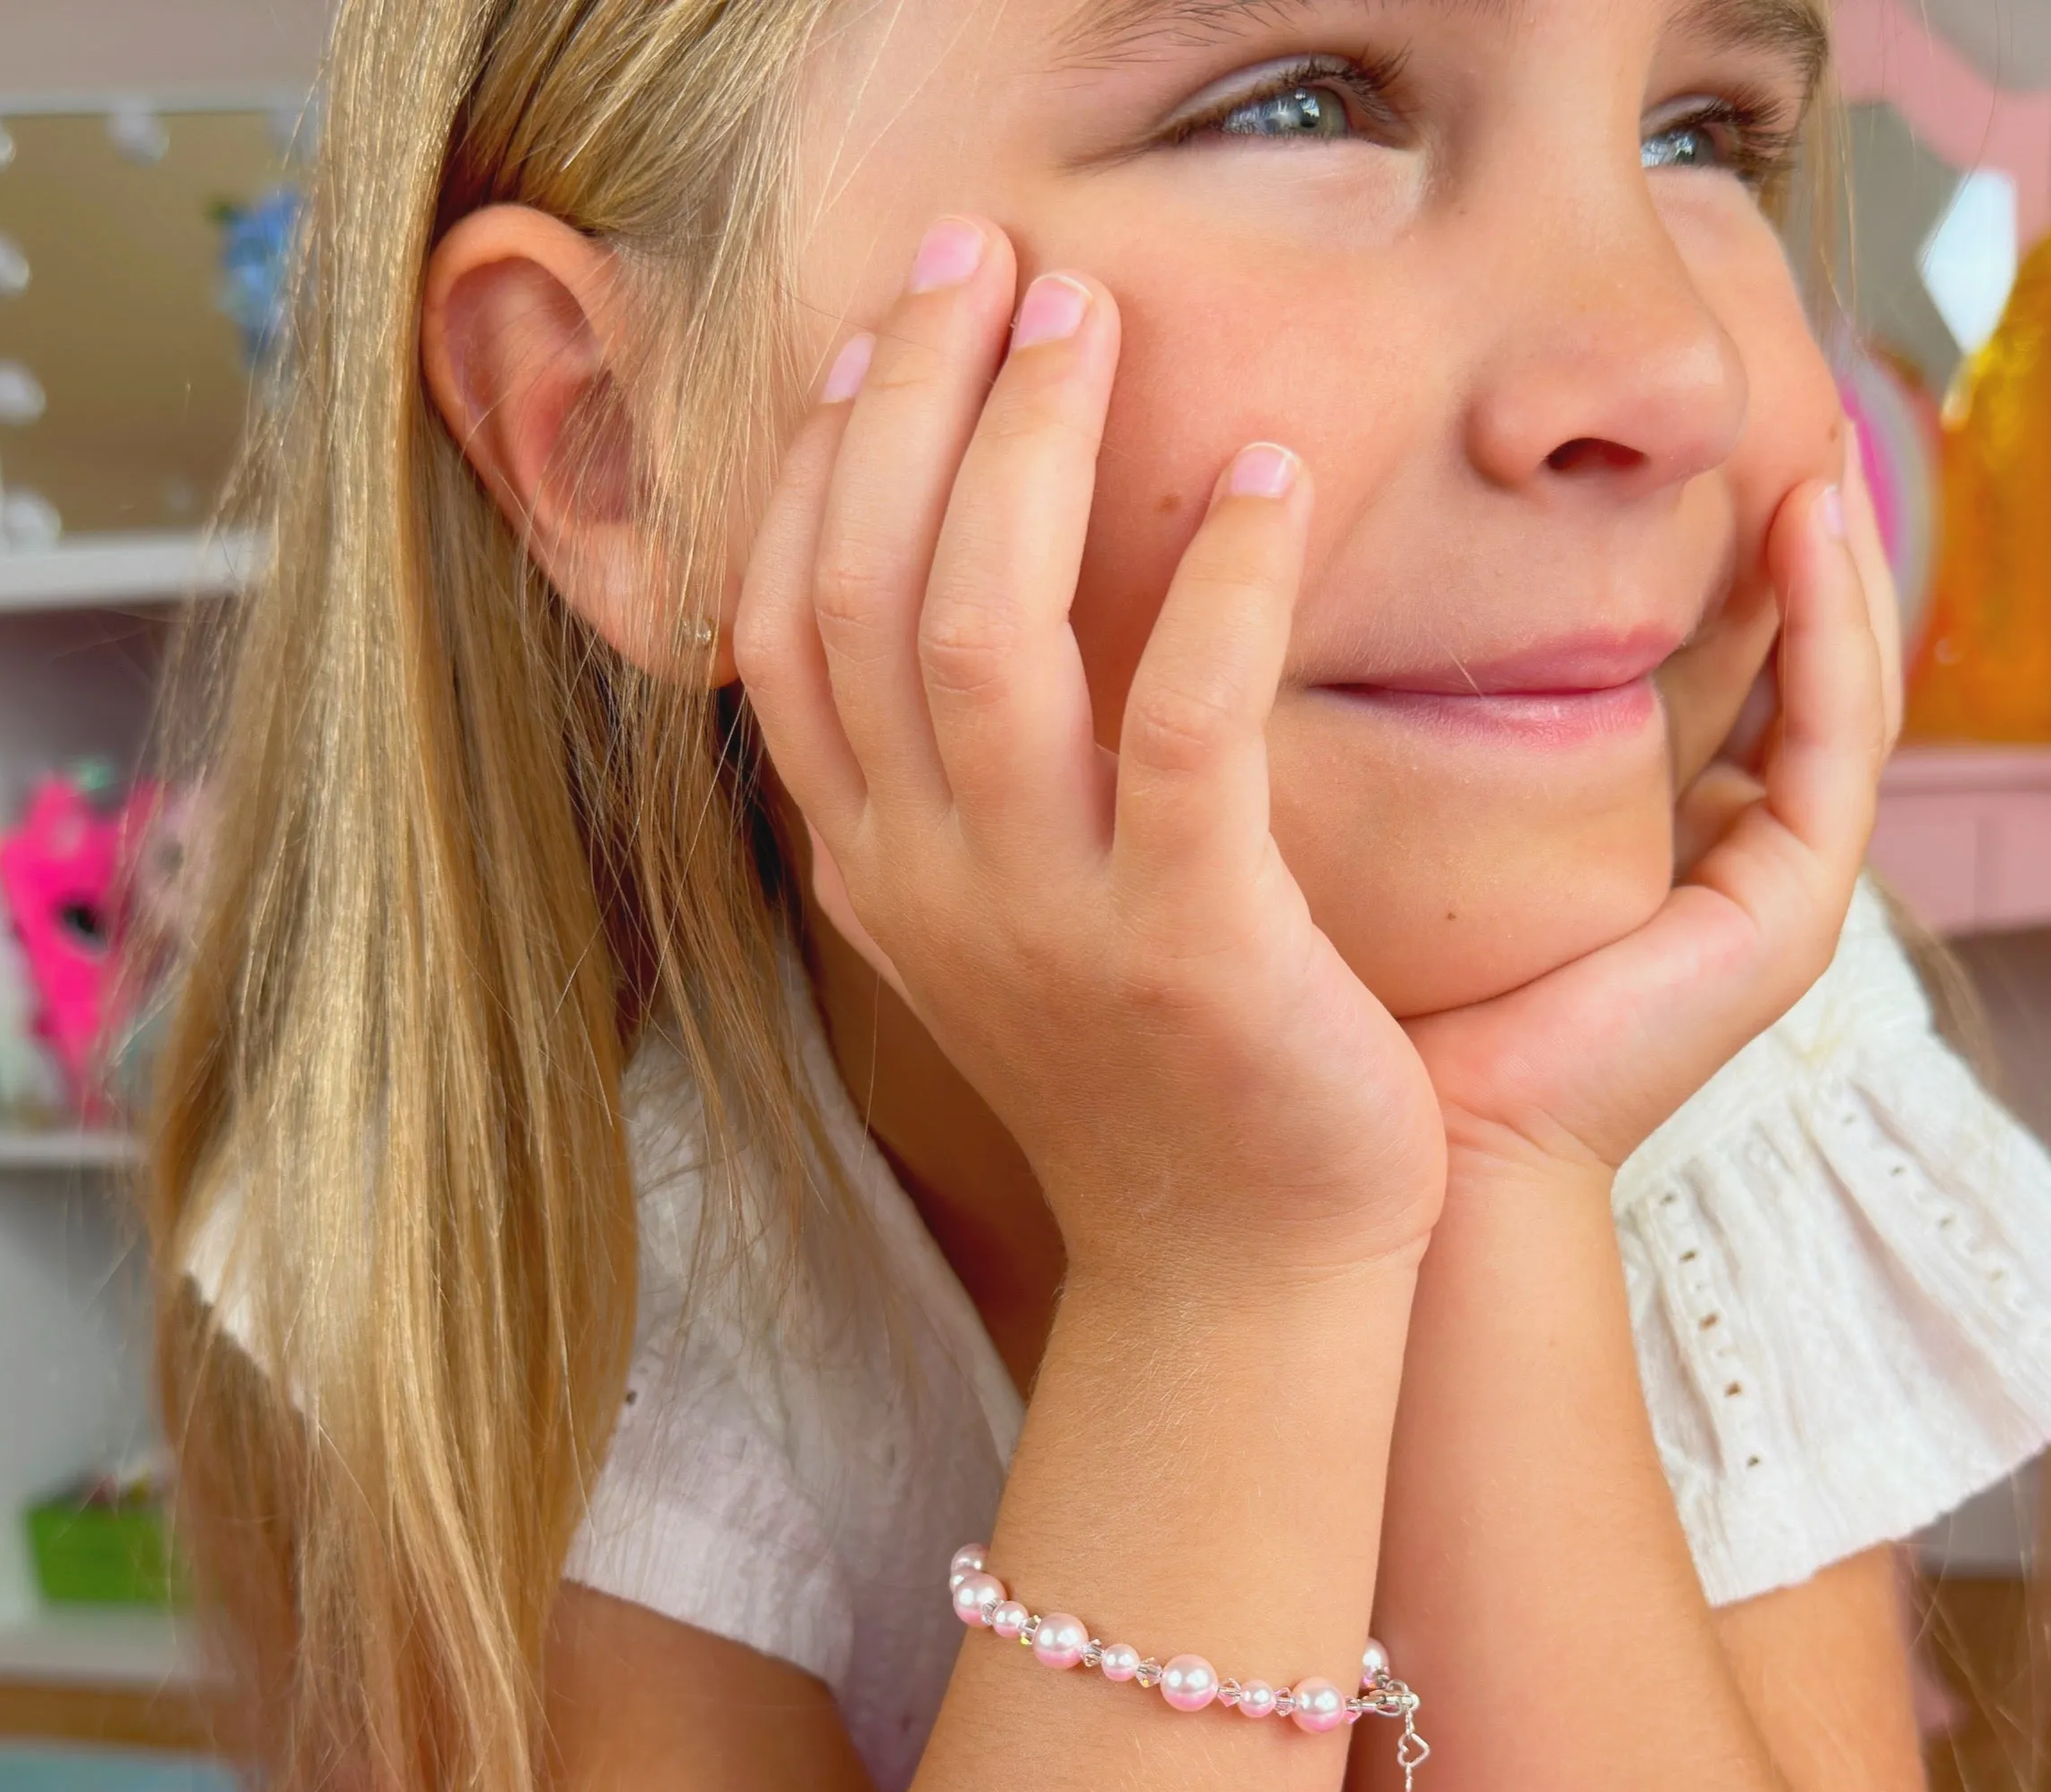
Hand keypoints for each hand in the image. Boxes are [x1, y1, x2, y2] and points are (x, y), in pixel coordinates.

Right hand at [733, 217, 1445, 1291]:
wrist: (1240, 1271)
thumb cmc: (1153, 1079)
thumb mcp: (1008, 927)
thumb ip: (950, 790)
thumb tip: (935, 611)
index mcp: (875, 869)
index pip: (781, 627)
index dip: (814, 462)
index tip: (881, 332)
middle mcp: (926, 885)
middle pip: (861, 592)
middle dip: (908, 400)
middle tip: (989, 260)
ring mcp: (1043, 922)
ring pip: (977, 632)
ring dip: (1025, 450)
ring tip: (1089, 317)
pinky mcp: (1190, 946)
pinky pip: (1182, 721)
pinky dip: (1218, 583)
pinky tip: (1269, 481)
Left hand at [1407, 465, 1896, 1178]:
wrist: (1418, 1134)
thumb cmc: (1391, 980)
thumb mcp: (1413, 800)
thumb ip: (1435, 700)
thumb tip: (1368, 549)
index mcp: (1642, 828)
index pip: (1704, 659)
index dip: (1705, 542)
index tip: (1665, 429)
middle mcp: (1719, 852)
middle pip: (1786, 658)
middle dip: (1784, 531)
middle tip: (1764, 386)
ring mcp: (1771, 887)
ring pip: (1835, 681)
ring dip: (1834, 555)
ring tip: (1811, 425)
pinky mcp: (1791, 912)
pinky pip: (1838, 739)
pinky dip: (1837, 627)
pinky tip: (1808, 520)